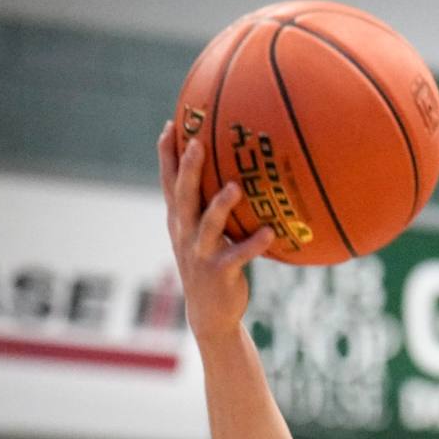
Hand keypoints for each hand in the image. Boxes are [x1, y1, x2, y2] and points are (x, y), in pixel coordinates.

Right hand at [157, 121, 274, 342]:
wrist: (210, 313)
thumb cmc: (211, 264)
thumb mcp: (202, 234)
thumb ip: (207, 205)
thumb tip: (229, 169)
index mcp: (180, 221)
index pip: (169, 183)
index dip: (168, 156)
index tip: (171, 124)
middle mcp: (185, 234)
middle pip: (184, 197)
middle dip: (189, 170)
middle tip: (196, 142)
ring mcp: (201, 254)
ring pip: (208, 226)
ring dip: (221, 206)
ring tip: (235, 187)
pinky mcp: (220, 274)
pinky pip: (238, 256)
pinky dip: (253, 244)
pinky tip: (270, 232)